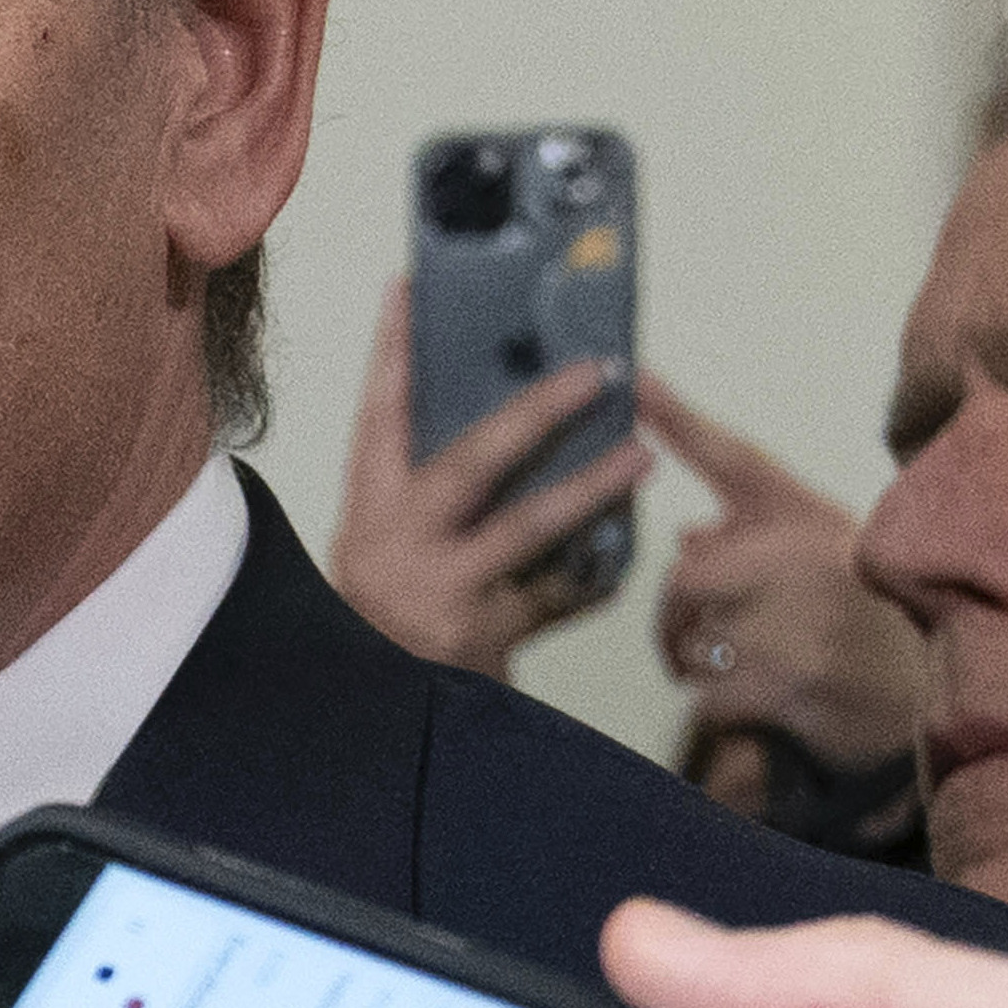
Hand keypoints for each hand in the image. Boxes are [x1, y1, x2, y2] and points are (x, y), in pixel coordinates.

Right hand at [328, 279, 650, 673]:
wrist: (378, 719)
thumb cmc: (385, 622)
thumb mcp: (382, 547)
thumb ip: (423, 492)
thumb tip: (501, 412)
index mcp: (367, 513)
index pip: (378, 417)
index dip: (394, 352)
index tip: (410, 288)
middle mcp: (397, 546)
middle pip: (470, 463)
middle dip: (535, 412)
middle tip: (595, 372)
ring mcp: (441, 593)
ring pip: (526, 527)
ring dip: (590, 487)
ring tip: (640, 456)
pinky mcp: (484, 639)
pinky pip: (556, 596)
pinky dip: (593, 574)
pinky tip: (627, 552)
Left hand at [637, 379, 924, 768]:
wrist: (933, 699)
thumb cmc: (875, 620)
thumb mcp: (828, 556)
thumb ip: (754, 537)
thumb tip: (686, 539)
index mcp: (808, 522)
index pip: (733, 461)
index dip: (678, 418)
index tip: (634, 377)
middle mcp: (798, 562)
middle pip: (682, 581)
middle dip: (674, 619)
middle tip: (693, 641)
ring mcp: (791, 624)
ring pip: (690, 642)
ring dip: (702, 665)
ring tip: (755, 670)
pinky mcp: (786, 686)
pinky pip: (707, 695)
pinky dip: (721, 706)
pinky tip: (764, 703)